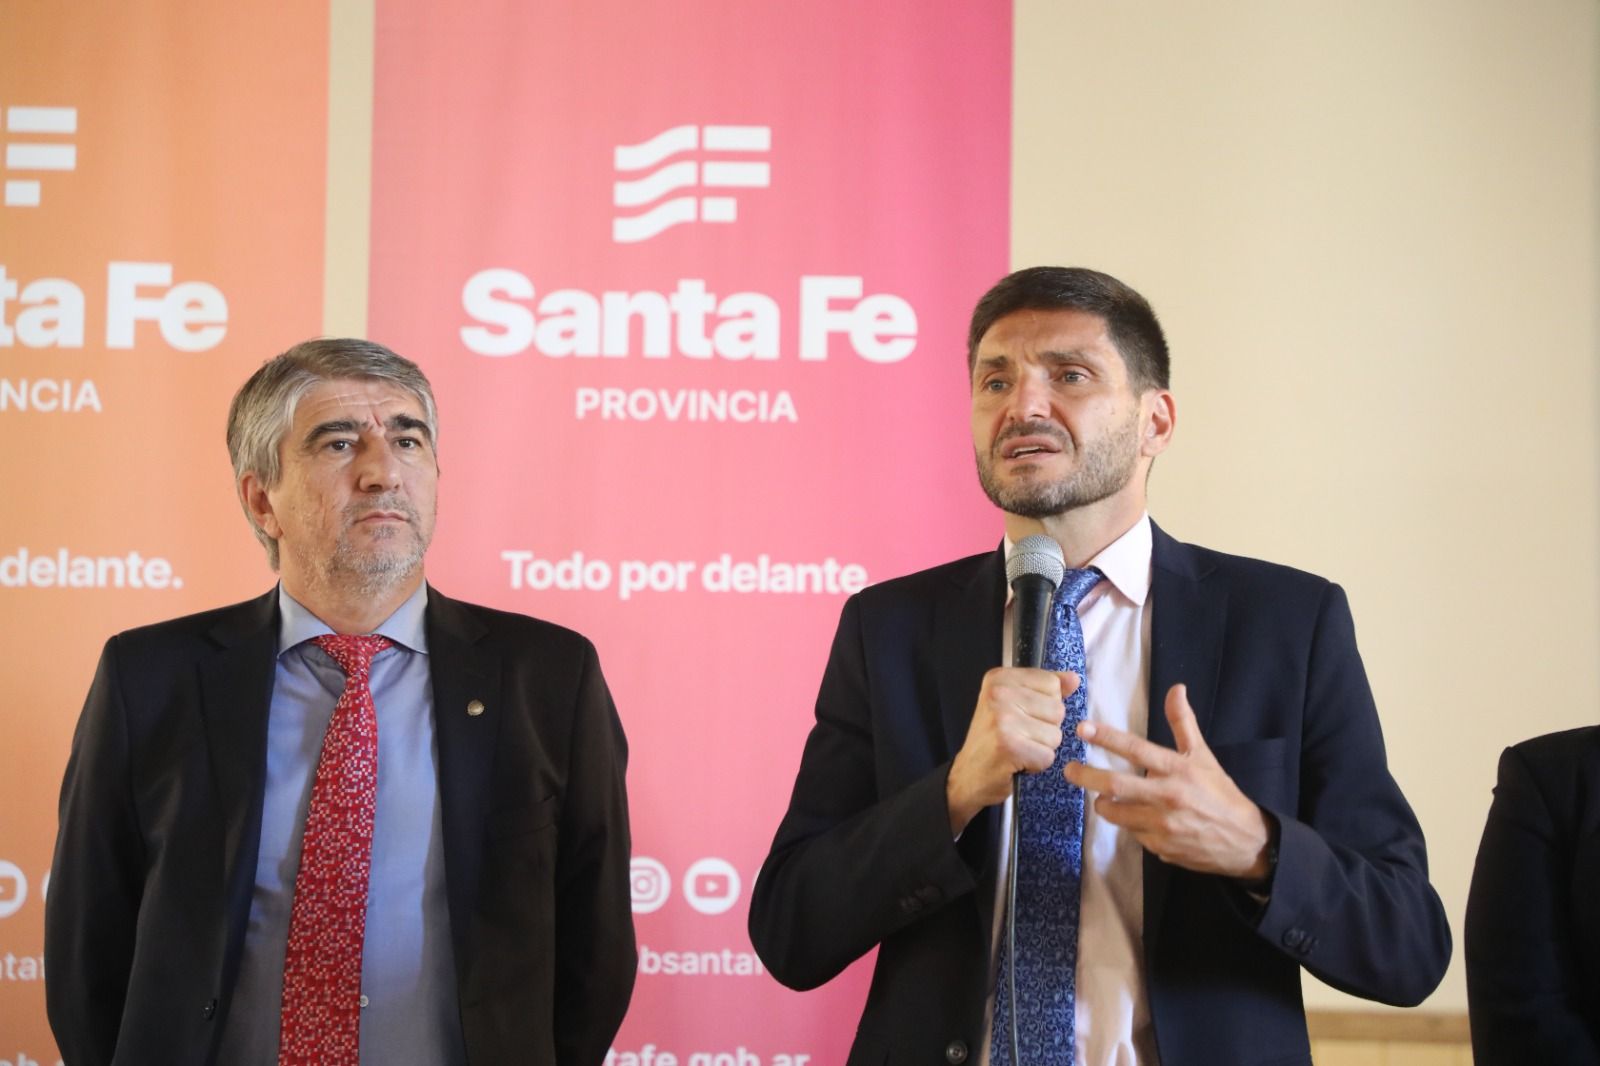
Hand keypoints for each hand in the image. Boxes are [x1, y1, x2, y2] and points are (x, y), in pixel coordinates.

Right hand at [946, 668, 1079, 834]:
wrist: (967, 775)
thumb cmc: (993, 739)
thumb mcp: (1015, 703)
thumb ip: (1045, 689)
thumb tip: (1074, 679)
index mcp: (999, 678)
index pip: (1051, 683)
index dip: (1044, 706)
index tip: (1021, 716)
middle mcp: (998, 693)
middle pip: (1057, 709)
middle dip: (1045, 728)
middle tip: (1019, 736)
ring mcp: (1003, 719)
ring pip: (1055, 734)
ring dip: (1042, 748)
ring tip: (1019, 748)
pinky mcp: (1009, 746)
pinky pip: (1048, 756)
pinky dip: (1037, 765)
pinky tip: (1017, 762)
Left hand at [1065, 683, 1272, 879]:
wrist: (1245, 840)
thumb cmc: (1219, 793)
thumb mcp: (1203, 755)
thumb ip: (1183, 723)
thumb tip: (1176, 688)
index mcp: (1176, 770)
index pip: (1135, 749)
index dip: (1106, 737)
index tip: (1082, 729)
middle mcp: (1166, 796)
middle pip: (1115, 785)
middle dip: (1086, 776)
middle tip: (1068, 769)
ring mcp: (1162, 825)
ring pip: (1116, 814)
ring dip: (1104, 804)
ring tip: (1101, 797)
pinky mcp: (1159, 848)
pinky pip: (1133, 834)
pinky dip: (1129, 825)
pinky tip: (1135, 819)